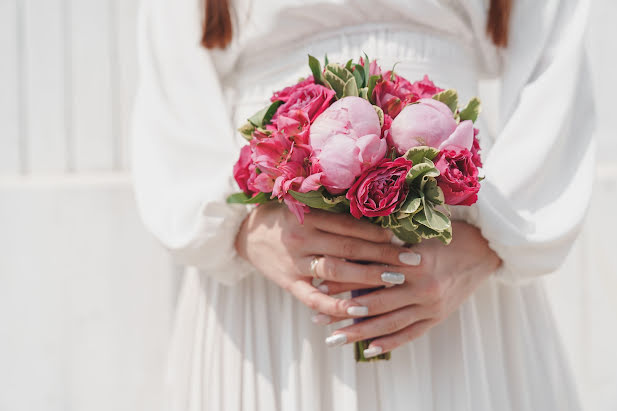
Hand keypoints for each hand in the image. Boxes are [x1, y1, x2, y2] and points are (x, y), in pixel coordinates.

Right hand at [235, 202, 422, 318]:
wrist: (245, 235)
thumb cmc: (284, 217)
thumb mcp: (304, 207)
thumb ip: (334, 213)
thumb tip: (377, 217)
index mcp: (308, 216)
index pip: (350, 226)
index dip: (379, 233)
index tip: (403, 237)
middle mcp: (302, 238)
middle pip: (349, 247)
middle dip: (383, 255)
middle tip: (412, 260)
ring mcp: (295, 262)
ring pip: (336, 271)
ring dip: (368, 277)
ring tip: (395, 280)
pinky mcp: (289, 283)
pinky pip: (315, 298)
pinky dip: (338, 305)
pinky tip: (360, 310)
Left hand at [315, 221, 500, 356]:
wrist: (485, 249)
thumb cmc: (446, 234)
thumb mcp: (417, 231)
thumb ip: (386, 241)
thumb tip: (348, 242)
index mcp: (413, 260)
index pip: (370, 273)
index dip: (343, 280)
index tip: (318, 285)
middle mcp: (422, 286)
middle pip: (375, 302)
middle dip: (343, 312)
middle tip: (317, 318)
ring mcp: (431, 305)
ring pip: (390, 323)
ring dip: (360, 333)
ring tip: (334, 339)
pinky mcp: (438, 317)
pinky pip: (411, 334)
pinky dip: (389, 343)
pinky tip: (368, 350)